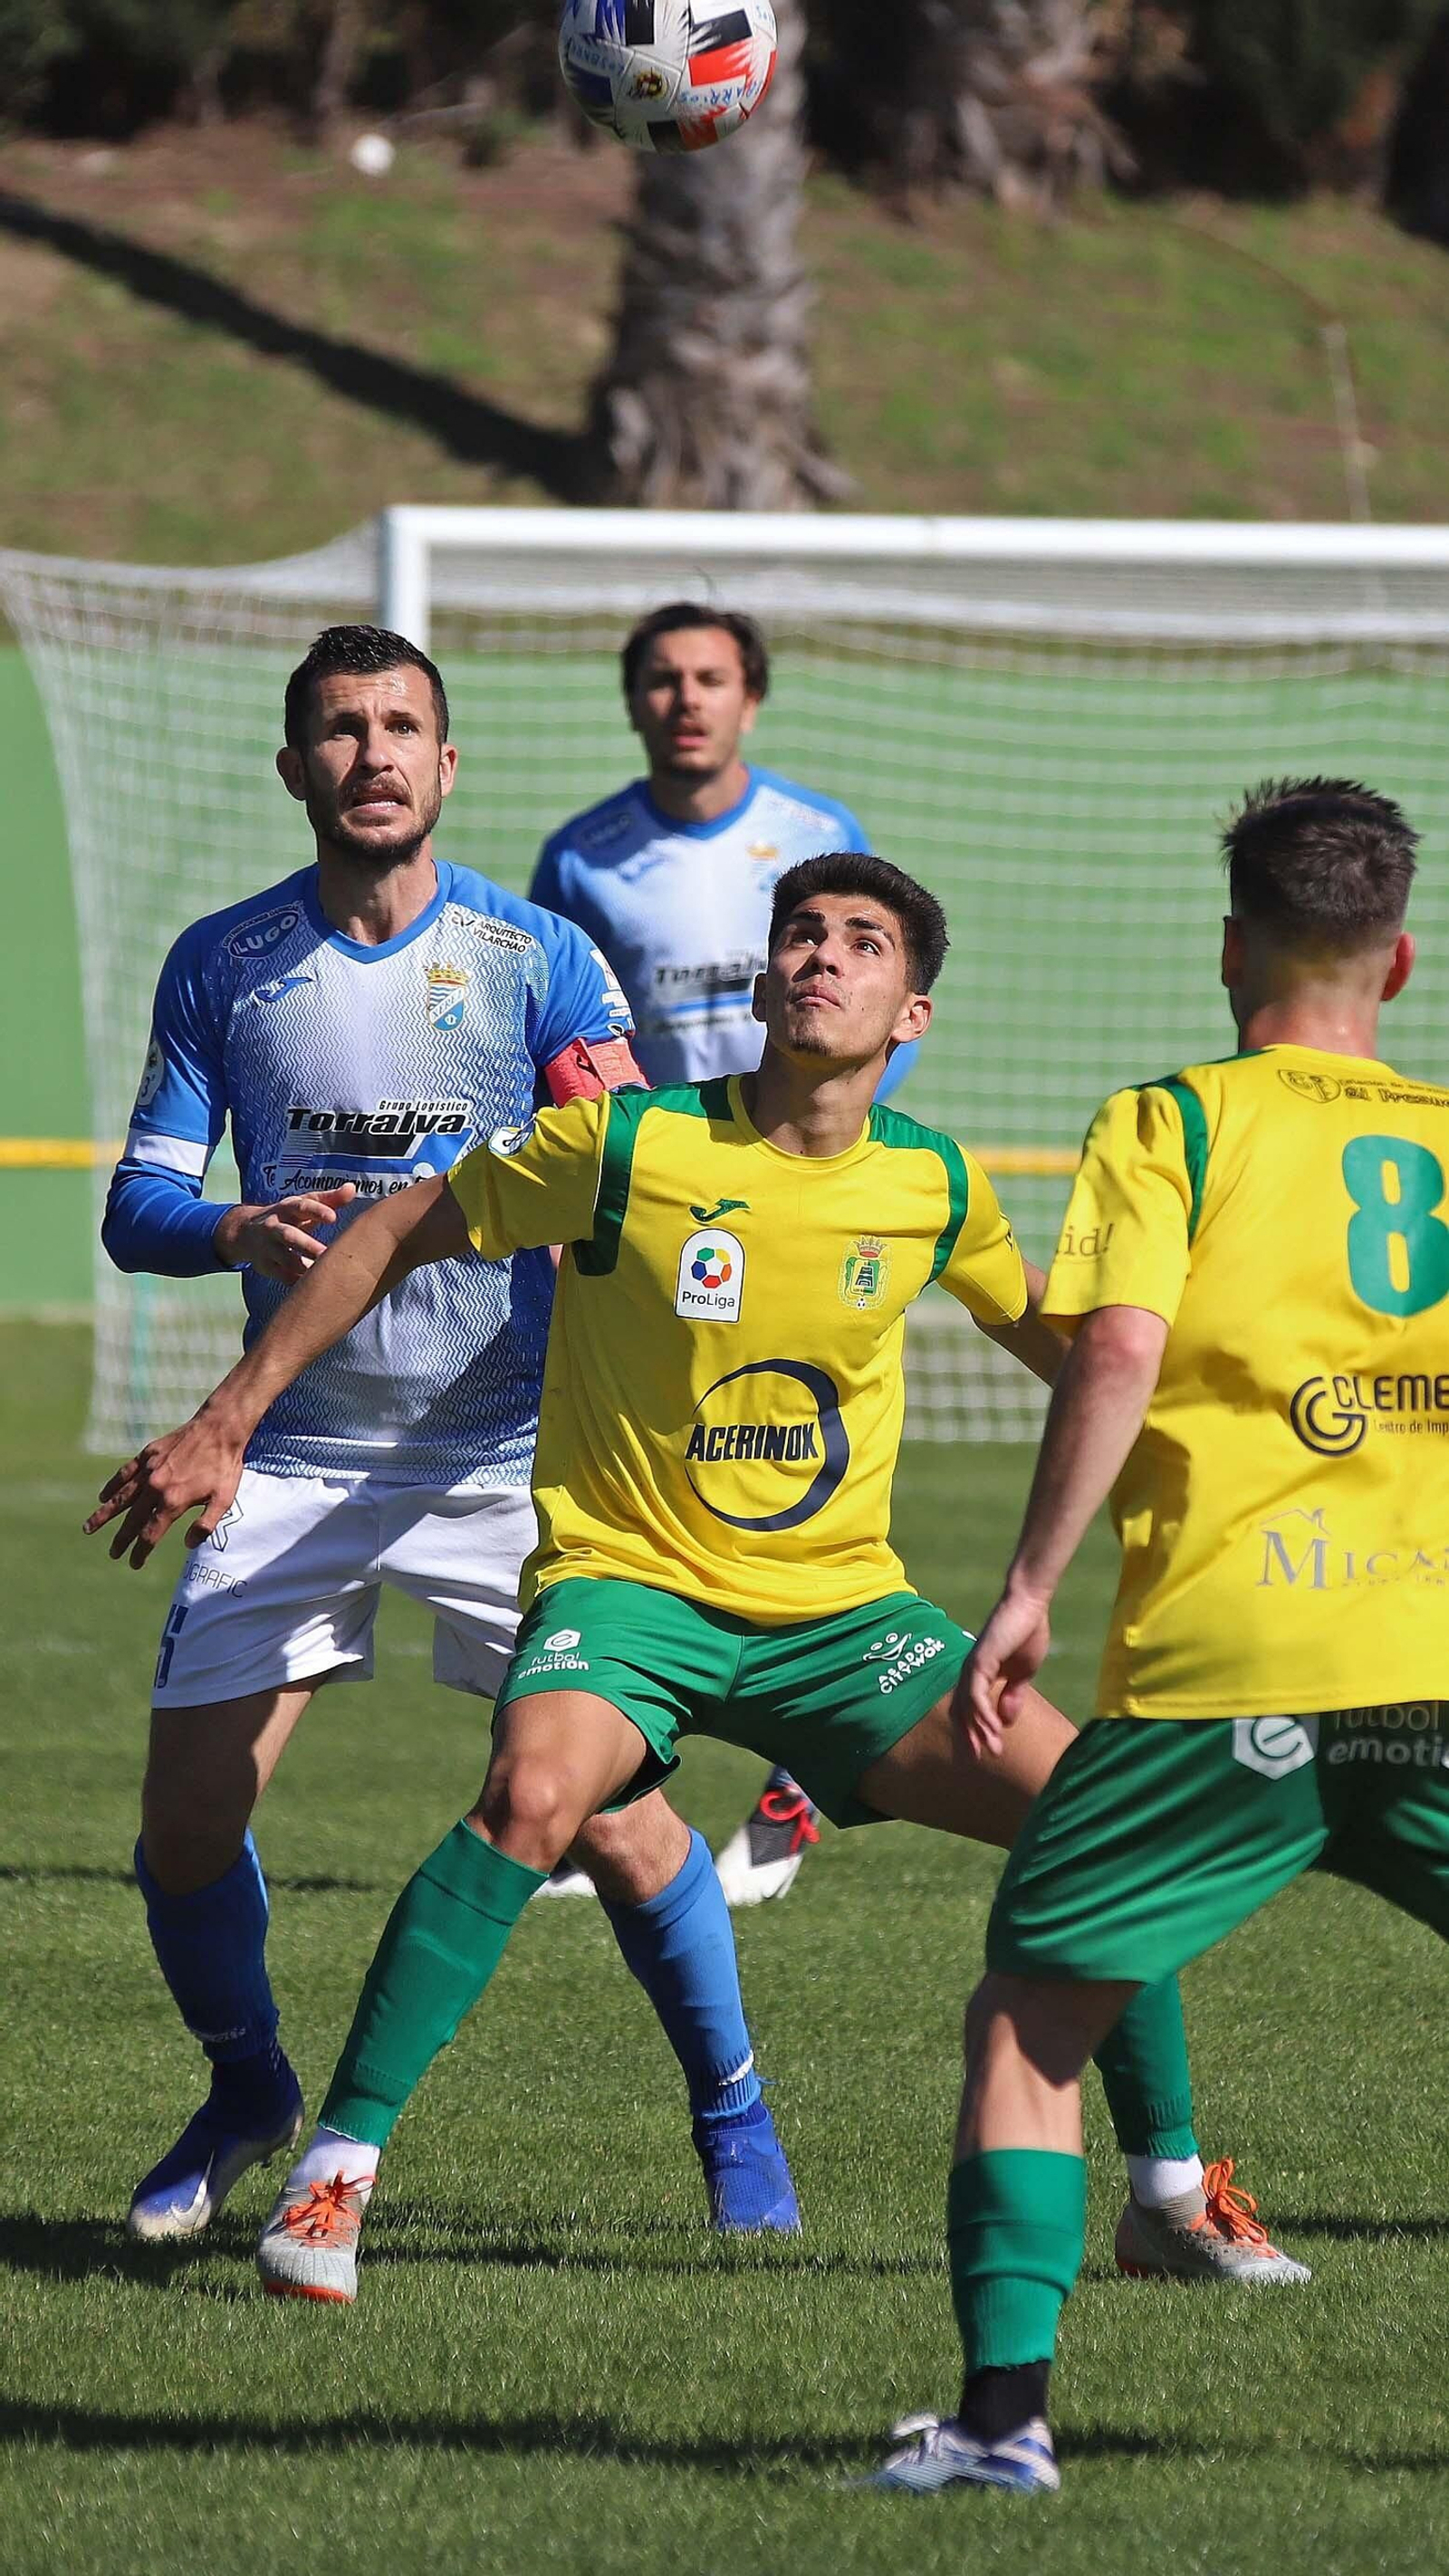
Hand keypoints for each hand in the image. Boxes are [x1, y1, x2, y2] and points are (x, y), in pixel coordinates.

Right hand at [83, 1413, 247, 1568]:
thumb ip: (206, 1524)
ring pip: (121, 1497)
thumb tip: (189, 1544)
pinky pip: (125, 1473)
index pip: (150, 1534)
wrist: (219, 1427)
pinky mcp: (148, 1454)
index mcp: (173, 1502)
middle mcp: (156, 1487)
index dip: (140, 1552)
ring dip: (104, 1514)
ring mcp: (149, 1470)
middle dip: (121, 1539)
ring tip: (89, 1528)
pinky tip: (103, 1496)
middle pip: (132, 1520)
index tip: (134, 1564)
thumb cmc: (225, 1466)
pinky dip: (112, 1485)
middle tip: (113, 1554)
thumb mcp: (224, 1499)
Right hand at [214, 1184, 356, 1282]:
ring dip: (304, 1267)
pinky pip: (282, 1276)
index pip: (301, 1207)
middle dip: (308, 1246)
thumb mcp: (303, 1204)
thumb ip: (328, 1199)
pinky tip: (315, 1285)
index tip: (333, 1218)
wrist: (246, 1232)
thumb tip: (352, 1189)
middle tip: (328, 1255)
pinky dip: (298, 1281)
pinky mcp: (265, 1266)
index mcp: (287, 1208)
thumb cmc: (287, 1216)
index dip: (317, 1211)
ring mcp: (267, 1247)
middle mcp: (274, 1226)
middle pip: (289, 1236)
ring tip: (326, 1274)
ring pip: (285, 1259)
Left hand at [953, 1583, 1052, 1756]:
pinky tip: (994, 1729)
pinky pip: (977, 1694)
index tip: (983, 1754)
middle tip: (975, 1761)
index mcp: (980, 1676)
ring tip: (994, 1750)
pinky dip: (984, 1714)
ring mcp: (972, 1667)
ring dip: (980, 1730)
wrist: (1030, 1606)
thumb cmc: (1026, 1633)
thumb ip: (1012, 1696)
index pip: (969, 1710)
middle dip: (968, 1738)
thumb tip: (1004, 1722)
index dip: (973, 1732)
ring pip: (969, 1707)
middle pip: (961, 1712)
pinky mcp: (980, 1661)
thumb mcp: (1022, 1674)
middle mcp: (970, 1673)